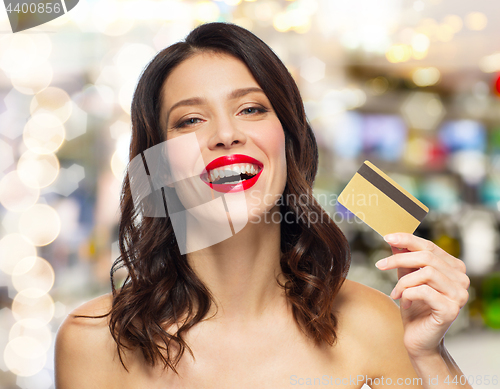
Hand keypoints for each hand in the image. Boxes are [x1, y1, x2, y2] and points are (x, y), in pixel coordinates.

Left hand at [374, 232, 469, 358]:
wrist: (418, 339)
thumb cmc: (414, 308)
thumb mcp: (407, 279)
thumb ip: (404, 260)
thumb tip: (393, 239)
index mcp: (454, 268)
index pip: (429, 246)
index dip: (407, 240)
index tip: (387, 238)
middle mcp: (461, 279)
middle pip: (427, 257)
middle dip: (399, 259)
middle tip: (380, 265)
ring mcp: (460, 295)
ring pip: (425, 273)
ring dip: (403, 282)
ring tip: (395, 292)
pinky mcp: (451, 310)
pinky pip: (424, 291)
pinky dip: (407, 294)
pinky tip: (403, 303)